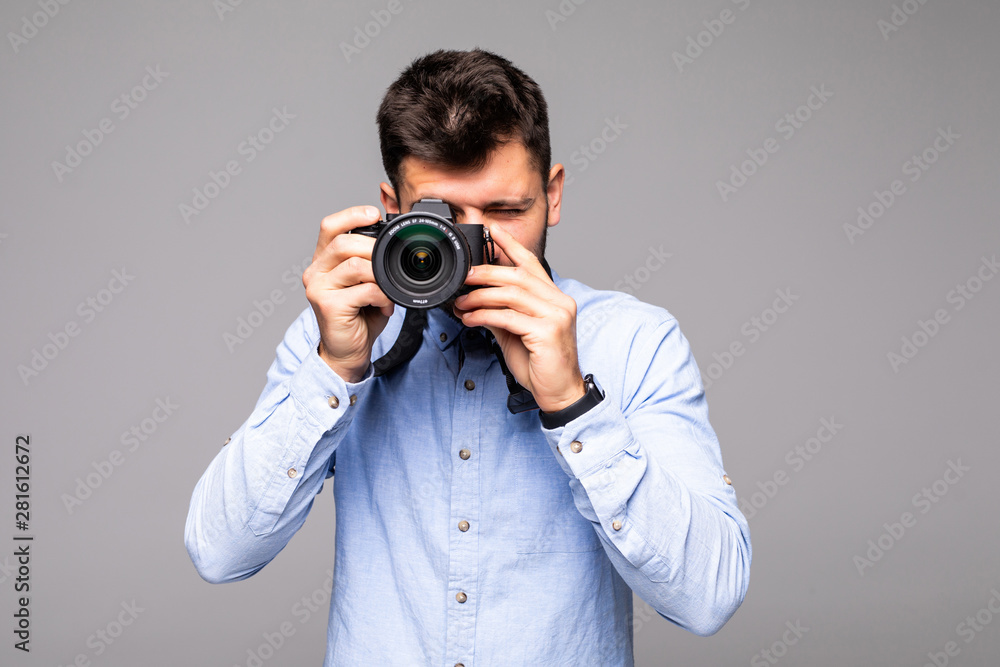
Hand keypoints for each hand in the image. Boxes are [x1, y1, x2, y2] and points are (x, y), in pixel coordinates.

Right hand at [302, 205, 393, 382]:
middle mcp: (316, 271)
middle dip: (373, 248)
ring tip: (388, 290)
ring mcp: (319, 288)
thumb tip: (393, 240)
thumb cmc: (359, 316)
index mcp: (324, 261)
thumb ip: (370, 261)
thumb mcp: (365, 282)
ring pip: (354, 265)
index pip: (330, 226)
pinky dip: (382, 296)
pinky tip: (385, 306)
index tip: (374, 214)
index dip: (351, 215)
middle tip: (390, 264)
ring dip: (379, 275)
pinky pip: (363, 290)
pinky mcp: (328, 306)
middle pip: (343, 243)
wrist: (347, 352)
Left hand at [452, 225, 585, 412]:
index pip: (532, 264)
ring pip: (512, 294)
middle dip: (487, 273)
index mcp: (554, 298)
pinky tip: (470, 319)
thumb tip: (475, 301)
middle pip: (518, 275)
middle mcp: (559, 302)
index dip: (511, 245)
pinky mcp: (548, 333)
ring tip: (462, 302)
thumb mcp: (516, 333)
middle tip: (464, 276)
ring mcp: (556, 316)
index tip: (492, 230)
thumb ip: (501, 313)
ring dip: (481, 296)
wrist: (560, 393)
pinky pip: (509, 317)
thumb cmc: (540, 364)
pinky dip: (485, 316)